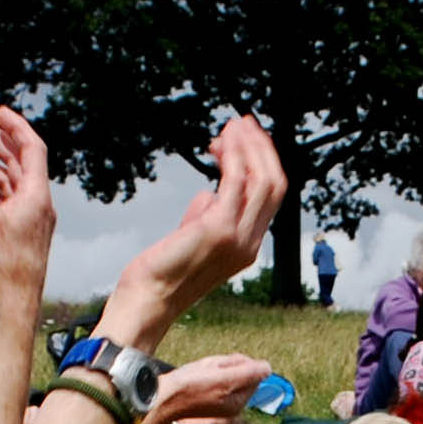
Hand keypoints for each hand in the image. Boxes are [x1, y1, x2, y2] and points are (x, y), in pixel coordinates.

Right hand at [0, 106, 56, 300]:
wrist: (11, 304)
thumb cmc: (4, 265)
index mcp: (38, 197)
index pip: (32, 150)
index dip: (16, 127)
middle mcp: (37, 204)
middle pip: (21, 162)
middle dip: (0, 142)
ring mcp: (27, 218)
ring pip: (12, 181)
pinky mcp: (16, 232)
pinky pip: (6, 199)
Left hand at [116, 115, 289, 326]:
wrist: (148, 300)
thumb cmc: (163, 271)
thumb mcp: (192, 238)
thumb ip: (206, 214)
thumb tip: (209, 191)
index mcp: (247, 245)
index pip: (269, 198)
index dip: (262, 164)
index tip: (245, 140)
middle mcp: (250, 243)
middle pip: (274, 184)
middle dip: (261, 148)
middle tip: (242, 123)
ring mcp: (238, 237)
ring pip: (261, 179)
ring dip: (247, 146)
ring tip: (232, 126)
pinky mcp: (219, 230)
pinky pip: (236, 182)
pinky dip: (232, 156)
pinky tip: (219, 142)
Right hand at [150, 351, 271, 423]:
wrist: (158, 396)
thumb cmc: (188, 388)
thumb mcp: (222, 378)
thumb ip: (248, 372)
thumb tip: (268, 368)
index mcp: (238, 402)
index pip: (254, 372)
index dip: (240, 363)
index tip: (222, 367)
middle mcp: (231, 402)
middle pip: (240, 370)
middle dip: (226, 364)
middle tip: (208, 369)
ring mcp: (218, 397)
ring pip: (225, 369)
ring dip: (214, 364)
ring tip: (199, 371)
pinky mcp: (205, 392)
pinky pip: (213, 371)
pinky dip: (206, 367)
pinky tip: (194, 373)